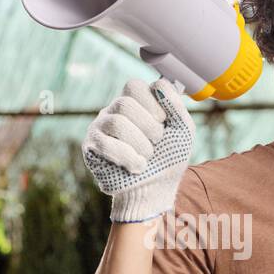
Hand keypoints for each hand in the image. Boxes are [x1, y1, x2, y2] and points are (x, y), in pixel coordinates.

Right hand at [82, 78, 194, 222]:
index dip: (152, 103)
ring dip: (140, 144)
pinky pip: (105, 144)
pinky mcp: (91, 147)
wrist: (157, 188)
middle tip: (156, 143)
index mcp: (134, 102)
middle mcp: (113, 111)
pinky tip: (137, 167)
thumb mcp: (182, 129)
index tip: (163, 121)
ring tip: (147, 157)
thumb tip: (158, 85)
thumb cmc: (169, 158)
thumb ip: (175, 104)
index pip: (134, 86)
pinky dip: (128, 157)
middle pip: (124, 103)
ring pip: (116, 122)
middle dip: (148, 127)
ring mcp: (99, 127)